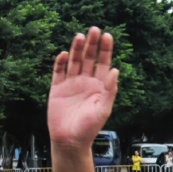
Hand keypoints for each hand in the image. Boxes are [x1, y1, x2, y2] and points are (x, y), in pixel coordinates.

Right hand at [47, 27, 118, 150]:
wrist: (70, 141)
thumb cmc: (89, 128)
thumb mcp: (103, 110)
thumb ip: (109, 91)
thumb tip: (116, 71)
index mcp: (99, 86)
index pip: (103, 63)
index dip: (105, 50)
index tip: (108, 36)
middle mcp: (86, 82)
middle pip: (89, 58)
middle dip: (92, 44)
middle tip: (94, 30)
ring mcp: (71, 84)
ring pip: (74, 61)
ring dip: (76, 49)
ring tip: (79, 36)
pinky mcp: (57, 88)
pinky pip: (58, 72)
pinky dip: (60, 62)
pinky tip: (63, 54)